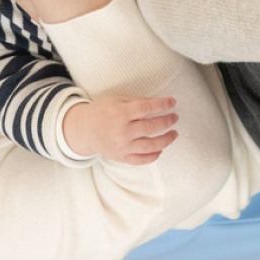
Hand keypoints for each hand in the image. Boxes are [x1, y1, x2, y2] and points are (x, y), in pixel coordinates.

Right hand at [62, 96, 178, 164]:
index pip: (147, 108)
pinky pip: (141, 160)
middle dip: (167, 121)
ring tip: (174, 134)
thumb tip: (158, 103)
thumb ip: (136, 101)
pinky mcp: (121, 157)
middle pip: (151, 127)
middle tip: (175, 118)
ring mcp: (122, 146)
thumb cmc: (101, 111)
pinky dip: (153, 156)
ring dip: (166, 140)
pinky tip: (160, 150)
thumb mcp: (116, 100)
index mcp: (121, 113)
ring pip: (150, 145)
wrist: (83, 130)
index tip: (172, 102)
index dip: (163, 104)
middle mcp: (123, 131)